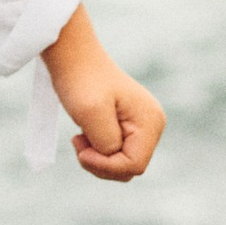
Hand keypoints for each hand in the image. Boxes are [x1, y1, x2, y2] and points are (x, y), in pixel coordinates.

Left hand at [44, 9, 164, 185]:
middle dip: (102, 163)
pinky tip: (85, 135)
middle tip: (78, 142)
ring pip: (123, 164)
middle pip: (130, 168)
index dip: (106, 166)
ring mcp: (142, 126)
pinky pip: (116, 154)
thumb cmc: (80, 80)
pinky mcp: (129, 126)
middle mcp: (153, 125)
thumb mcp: (91, 113)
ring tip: (81, 137)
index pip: (134, 165)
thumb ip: (107, 144)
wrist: (73, 56)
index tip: (80, 150)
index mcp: (150, 121)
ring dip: (98, 159)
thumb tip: (113, 158)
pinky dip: (98, 152)